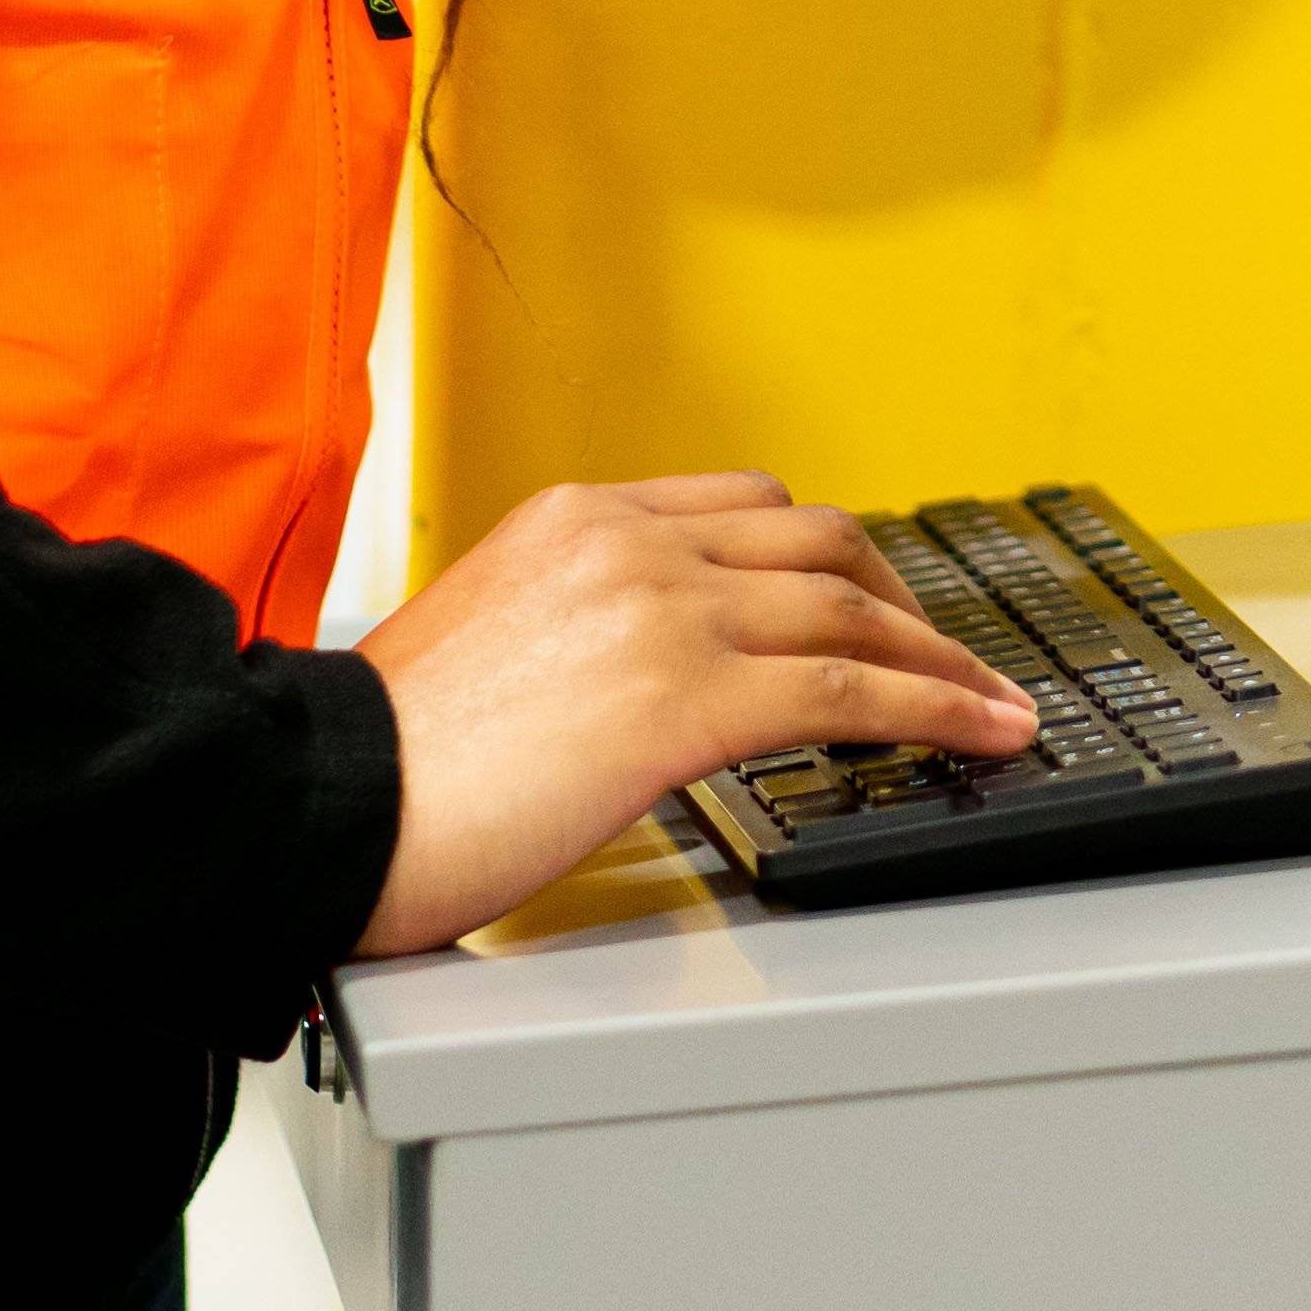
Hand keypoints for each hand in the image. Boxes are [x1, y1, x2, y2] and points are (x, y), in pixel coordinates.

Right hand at [353, 473, 1040, 956]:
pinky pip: (848, 690)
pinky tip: (982, 733)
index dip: (823, 556)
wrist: (321, 803)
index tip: (863, 596)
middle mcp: (624, 540)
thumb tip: (620, 688)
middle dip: (895, 594)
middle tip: (937, 652)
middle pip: (812, 540)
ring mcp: (659, 608)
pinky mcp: (683, 696)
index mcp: (571, 519)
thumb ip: (567, 634)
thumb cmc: (376, 764)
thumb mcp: (483, 646)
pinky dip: (936, 706)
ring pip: (848, 607)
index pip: (736, 507)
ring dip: (938, 656)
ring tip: (989, 701)